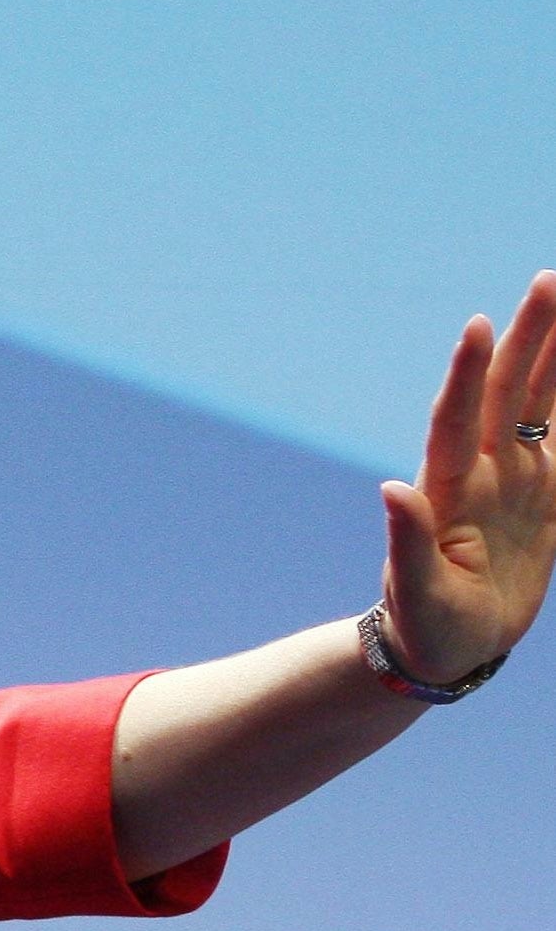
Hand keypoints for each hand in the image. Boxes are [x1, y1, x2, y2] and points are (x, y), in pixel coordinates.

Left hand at [382, 272, 555, 685]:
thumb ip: (407, 541)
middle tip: (547, 280)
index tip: (478, 325)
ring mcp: (516, 481)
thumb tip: (390, 488)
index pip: (458, 420)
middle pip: (508, 393)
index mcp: (448, 492)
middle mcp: (483, 473)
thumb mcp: (415, 593)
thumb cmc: (422, 627)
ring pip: (542, 404)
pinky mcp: (544, 499)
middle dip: (528, 338)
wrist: (444, 651)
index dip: (467, 374)